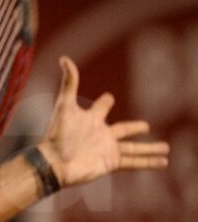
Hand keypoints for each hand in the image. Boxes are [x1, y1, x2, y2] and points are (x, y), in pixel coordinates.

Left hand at [38, 56, 168, 187]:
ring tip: (166, 148)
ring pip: (134, 148)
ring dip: (149, 148)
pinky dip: (149, 162)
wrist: (55, 161)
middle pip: (123, 129)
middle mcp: (101, 134)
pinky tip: (164, 162)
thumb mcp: (65, 105)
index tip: (108, 98)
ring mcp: (107, 149)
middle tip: (146, 126)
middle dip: (134, 128)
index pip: (102, 107)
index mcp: (91, 118)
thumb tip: (64, 58)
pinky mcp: (110, 163)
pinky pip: (134, 162)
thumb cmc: (58, 133)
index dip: (105, 102)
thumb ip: (69, 83)